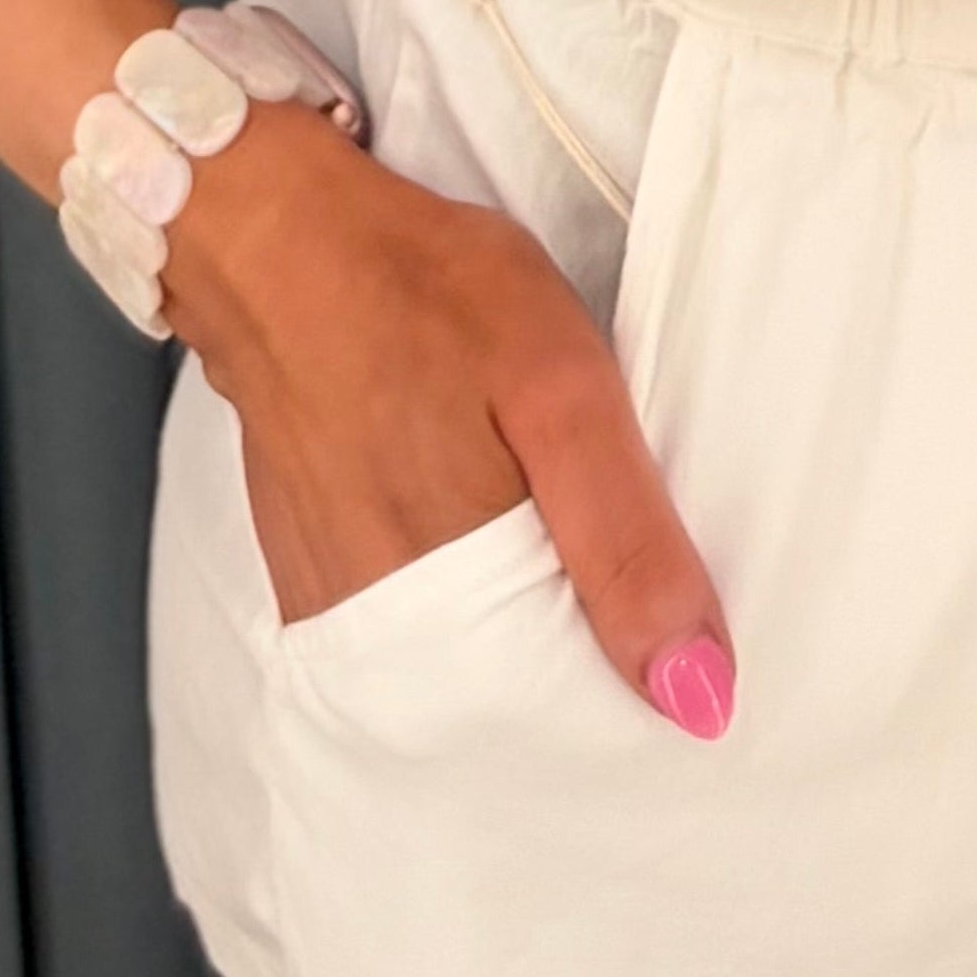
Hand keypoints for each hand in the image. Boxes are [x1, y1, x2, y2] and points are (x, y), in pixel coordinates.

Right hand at [161, 96, 735, 731]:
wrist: (279, 247)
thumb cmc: (425, 296)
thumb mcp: (561, 390)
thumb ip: (627, 541)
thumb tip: (698, 697)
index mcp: (457, 617)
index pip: (575, 730)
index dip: (638, 700)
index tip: (686, 668)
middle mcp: (387, 648)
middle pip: (515, 712)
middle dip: (583, 673)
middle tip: (629, 588)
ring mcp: (340, 619)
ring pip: (462, 675)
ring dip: (522, 639)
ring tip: (565, 555)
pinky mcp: (314, 585)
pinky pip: (410, 636)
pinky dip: (461, 606)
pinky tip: (490, 537)